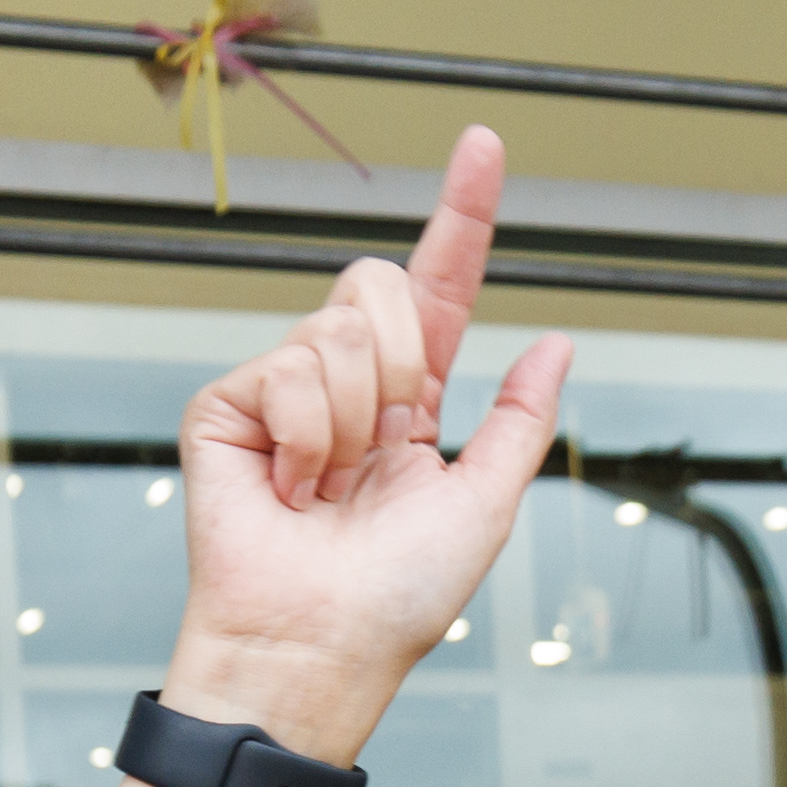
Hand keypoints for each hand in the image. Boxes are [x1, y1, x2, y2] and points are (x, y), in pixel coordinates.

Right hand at [149, 127, 573, 768]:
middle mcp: (346, 385)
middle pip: (384, 285)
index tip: (484, 140)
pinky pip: (289, 367)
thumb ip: (518, 418)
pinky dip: (307, 435)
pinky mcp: (229, 405)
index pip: (440, 289)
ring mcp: (283, 390)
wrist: (317, 646)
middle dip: (407, 360)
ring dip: (355, 417)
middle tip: (389, 444)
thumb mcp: (485, 504)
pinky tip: (289, 488)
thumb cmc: (395, 598)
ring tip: (328, 488)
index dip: (462, 216)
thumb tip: (558, 342)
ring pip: (339, 328)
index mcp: (410, 403)